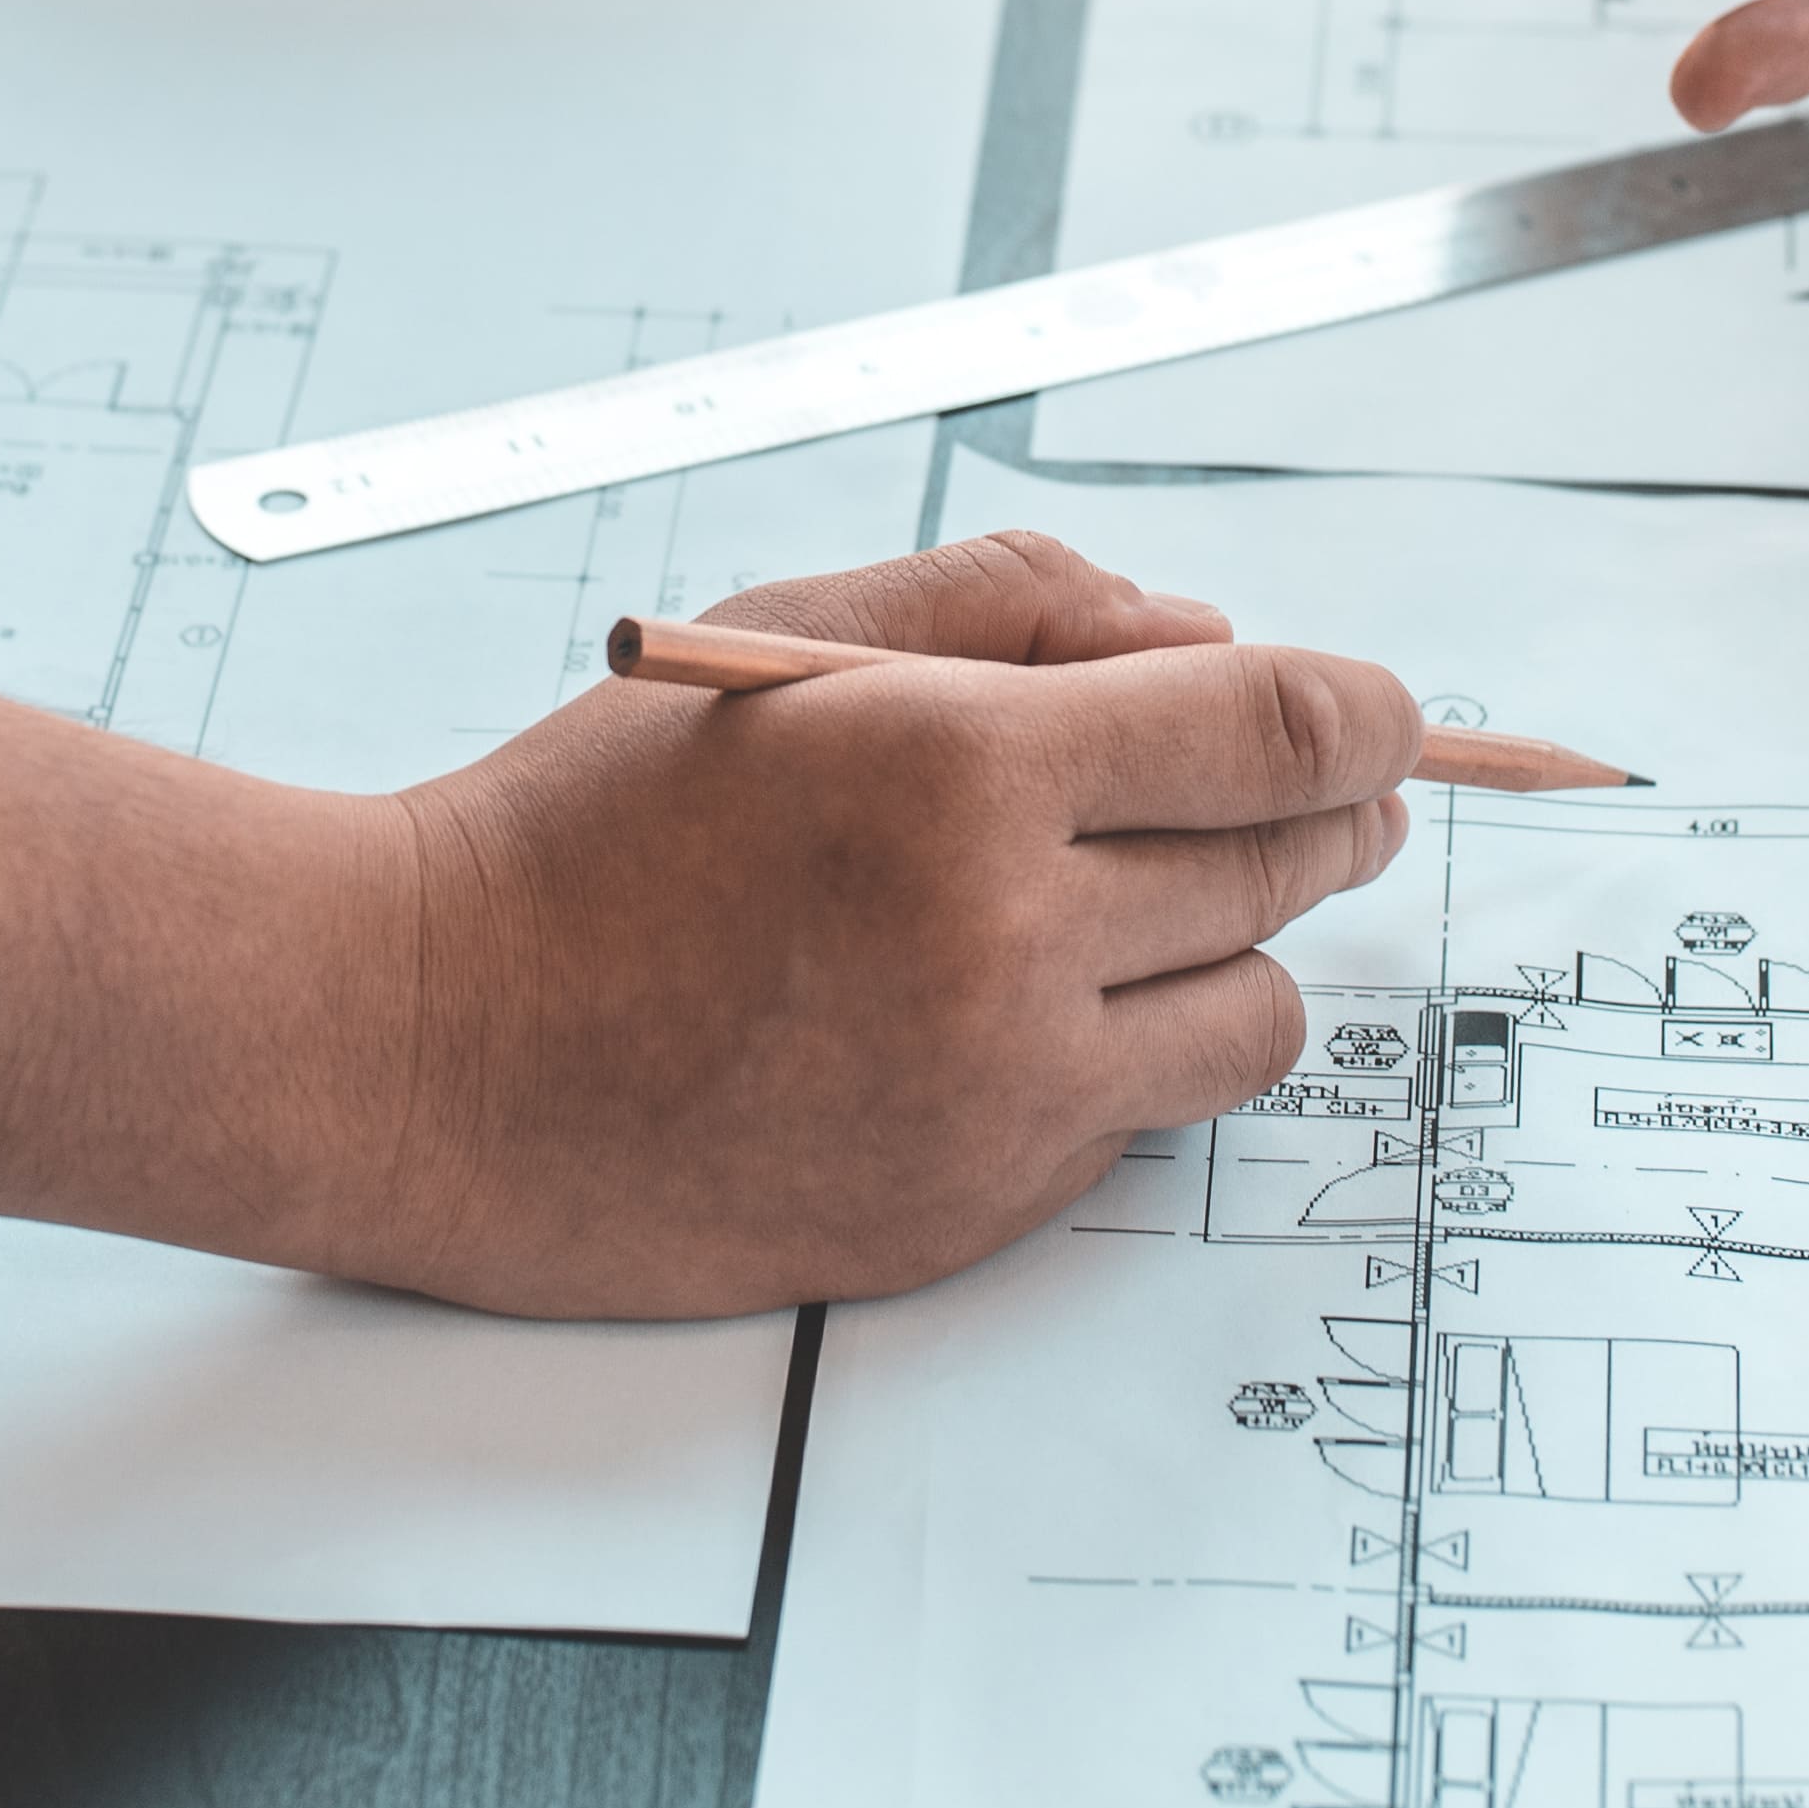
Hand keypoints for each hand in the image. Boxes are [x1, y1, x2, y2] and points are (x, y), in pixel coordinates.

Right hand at [350, 529, 1423, 1315]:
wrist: (426, 1050)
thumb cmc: (581, 832)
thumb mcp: (782, 641)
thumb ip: (1008, 601)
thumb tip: (1199, 635)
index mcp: (956, 768)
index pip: (1281, 727)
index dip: (1366, 710)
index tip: (1382, 710)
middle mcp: (1002, 940)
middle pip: (1289, 863)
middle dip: (1327, 810)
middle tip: (1315, 789)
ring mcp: (997, 1094)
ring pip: (1254, 1013)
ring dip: (1236, 943)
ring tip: (1158, 901)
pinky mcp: (972, 1207)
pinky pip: (1144, 1119)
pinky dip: (1128, 1049)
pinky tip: (1038, 1001)